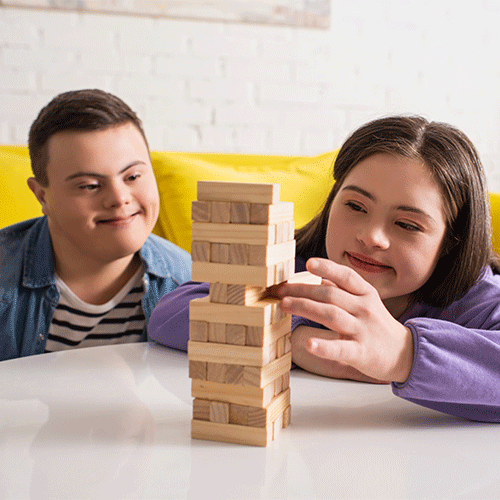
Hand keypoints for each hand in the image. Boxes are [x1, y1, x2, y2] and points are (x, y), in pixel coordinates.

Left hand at [276, 258, 413, 382]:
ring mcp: (363, 330)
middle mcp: (364, 308)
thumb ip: (344, 290)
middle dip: (303, 290)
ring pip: (331, 314)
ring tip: (285, 305)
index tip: (309, 263)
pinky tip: (308, 344)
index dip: (327, 267)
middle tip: (280, 290)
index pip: (346, 276)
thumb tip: (321, 276)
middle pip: (330, 294)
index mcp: (365, 294)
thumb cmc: (377, 325)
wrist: (405, 354)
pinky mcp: (361, 352)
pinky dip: (324, 346)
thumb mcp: (365, 302)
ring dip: (306, 308)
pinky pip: (341, 348)